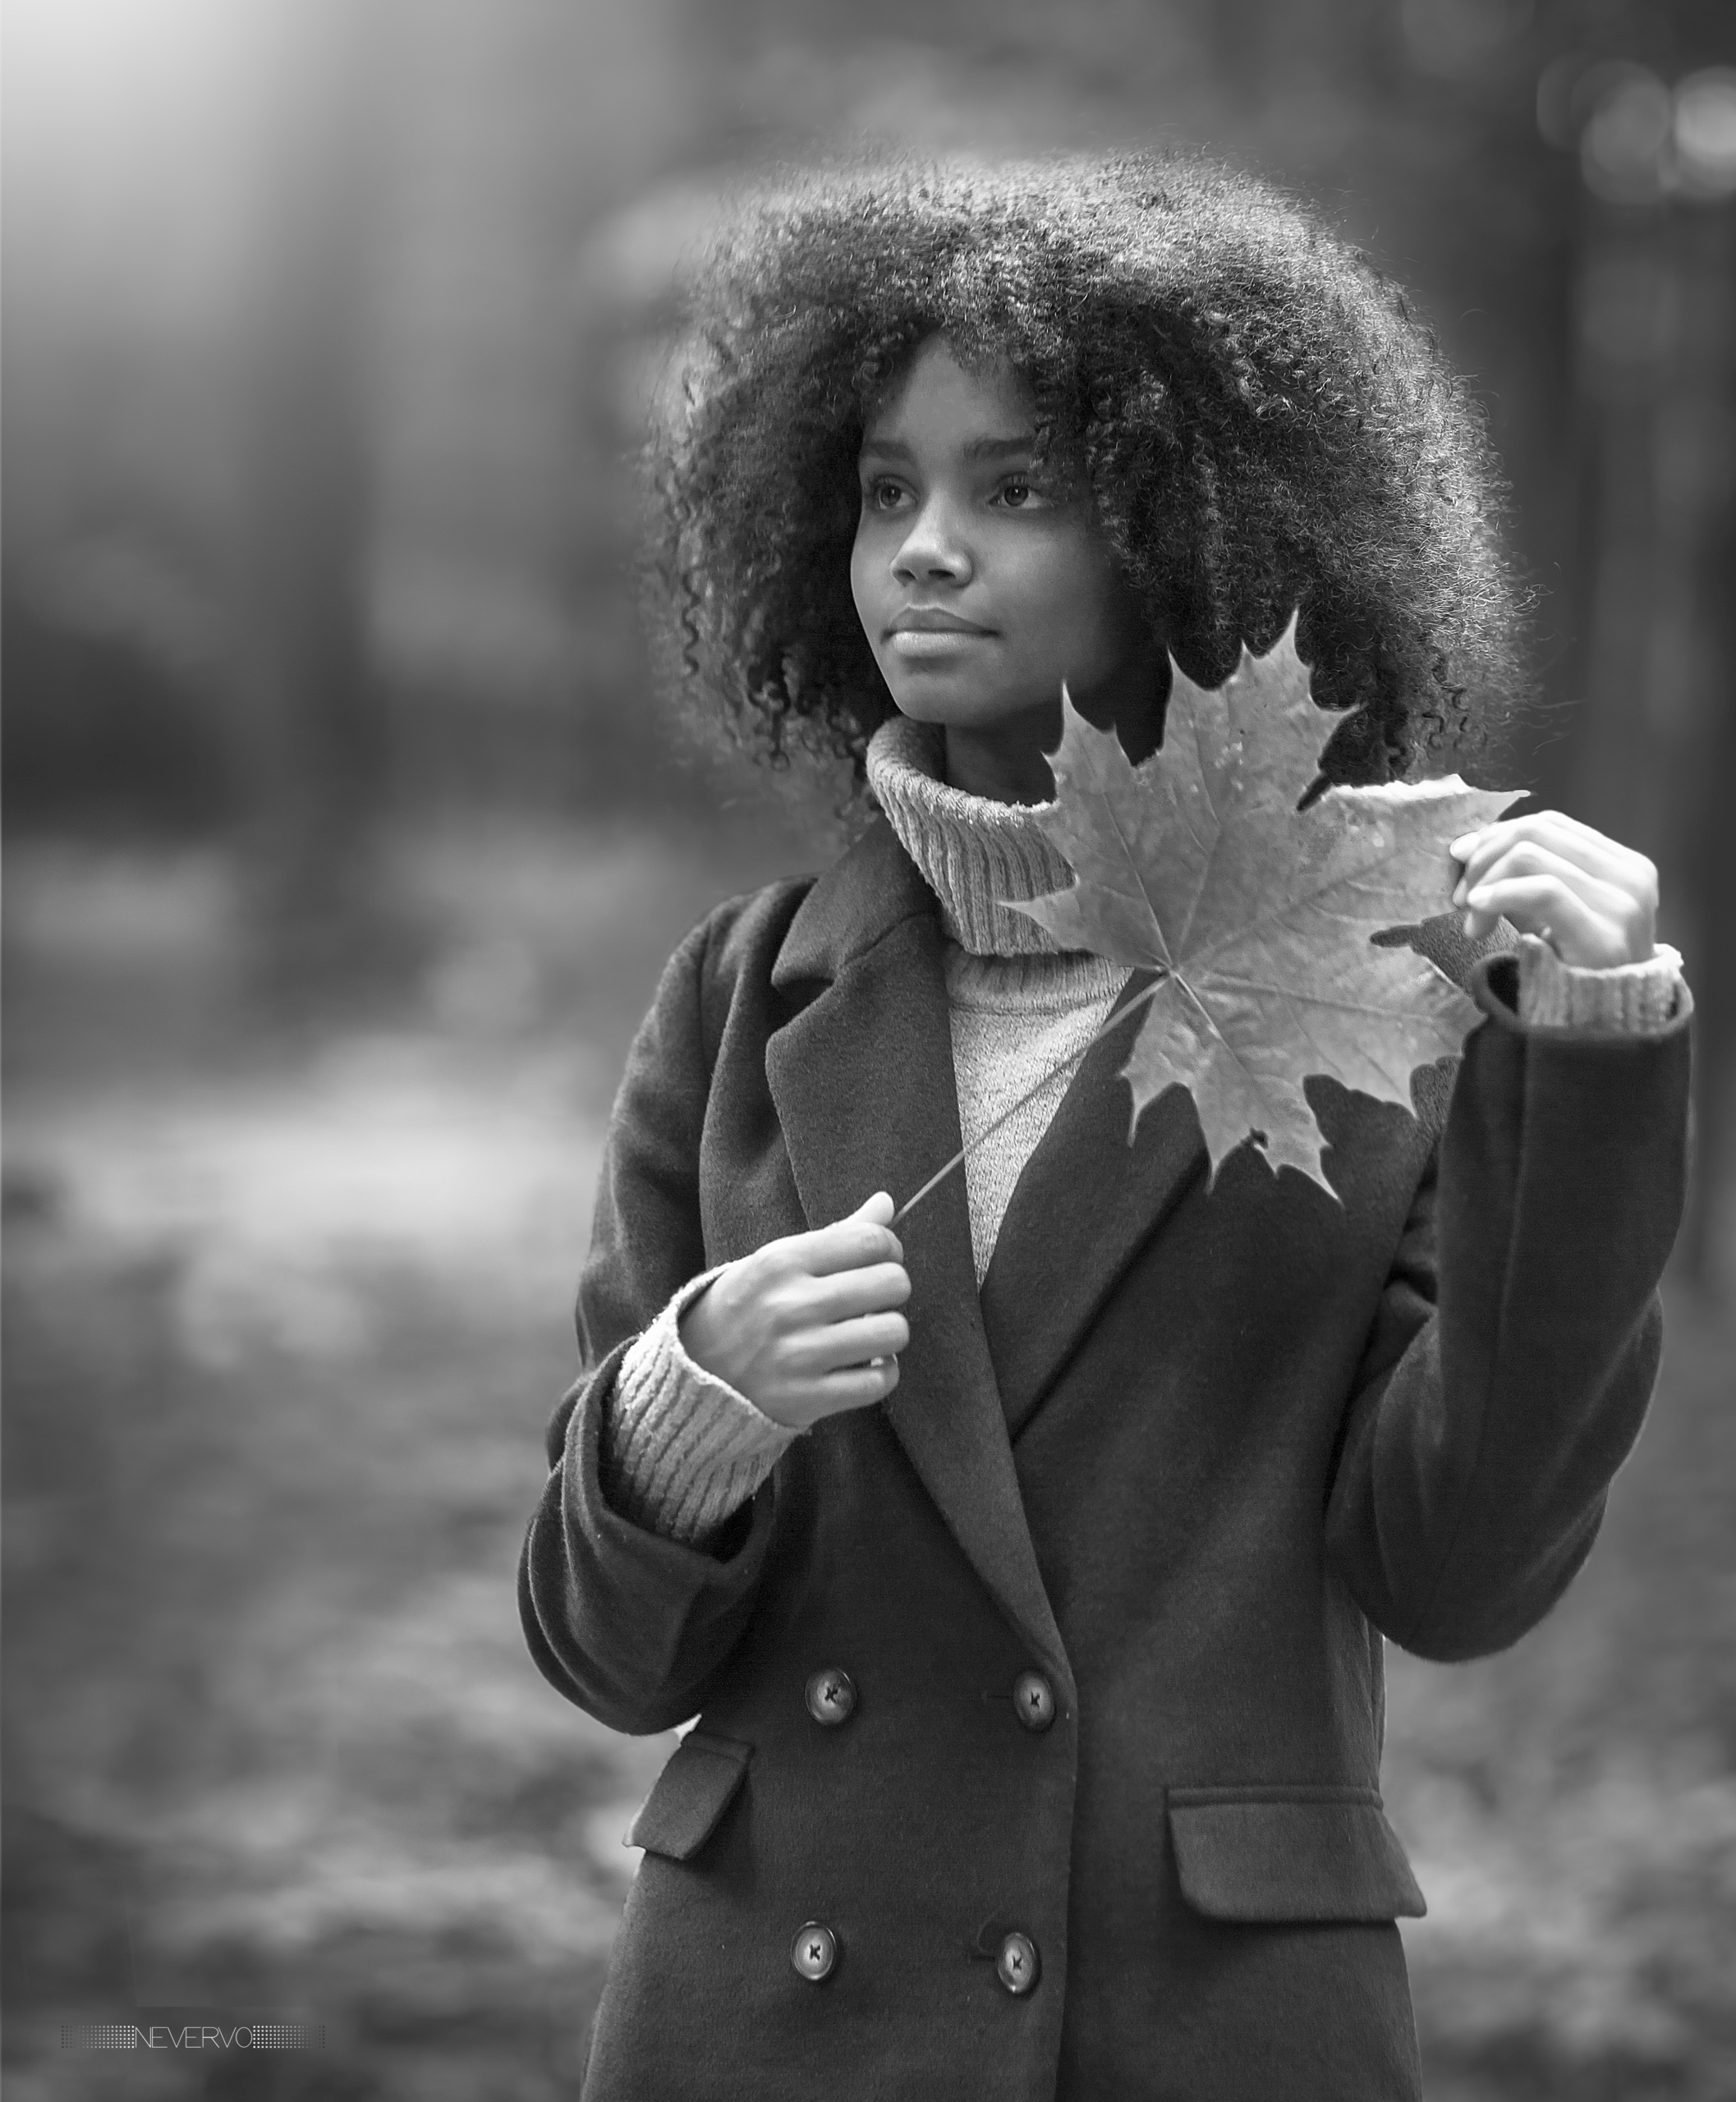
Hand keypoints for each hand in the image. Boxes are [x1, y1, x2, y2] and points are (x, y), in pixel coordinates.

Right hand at [678, 1192, 910, 1429]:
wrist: (694, 1371)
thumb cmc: (747, 1306)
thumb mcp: (778, 1260)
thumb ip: (837, 1234)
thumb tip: (887, 1202)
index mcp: (782, 1261)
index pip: (872, 1240)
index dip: (889, 1249)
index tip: (878, 1261)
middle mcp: (791, 1305)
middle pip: (892, 1283)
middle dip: (891, 1289)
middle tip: (871, 1299)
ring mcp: (799, 1355)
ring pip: (893, 1332)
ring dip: (888, 1333)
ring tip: (868, 1333)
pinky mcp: (808, 1399)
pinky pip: (880, 1382)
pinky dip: (882, 1373)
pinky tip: (864, 1365)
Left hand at [1450, 812, 1657, 968]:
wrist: (1604, 1025)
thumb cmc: (1574, 965)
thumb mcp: (1552, 910)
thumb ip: (1525, 876)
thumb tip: (1466, 846)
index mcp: (1622, 863)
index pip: (1549, 824)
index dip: (1497, 834)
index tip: (1461, 860)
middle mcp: (1630, 875)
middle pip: (1536, 833)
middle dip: (1485, 857)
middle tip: (1460, 896)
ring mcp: (1622, 904)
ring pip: (1531, 856)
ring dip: (1485, 882)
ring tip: (1471, 918)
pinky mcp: (1603, 933)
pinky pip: (1542, 891)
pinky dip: (1500, 894)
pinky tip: (1479, 910)